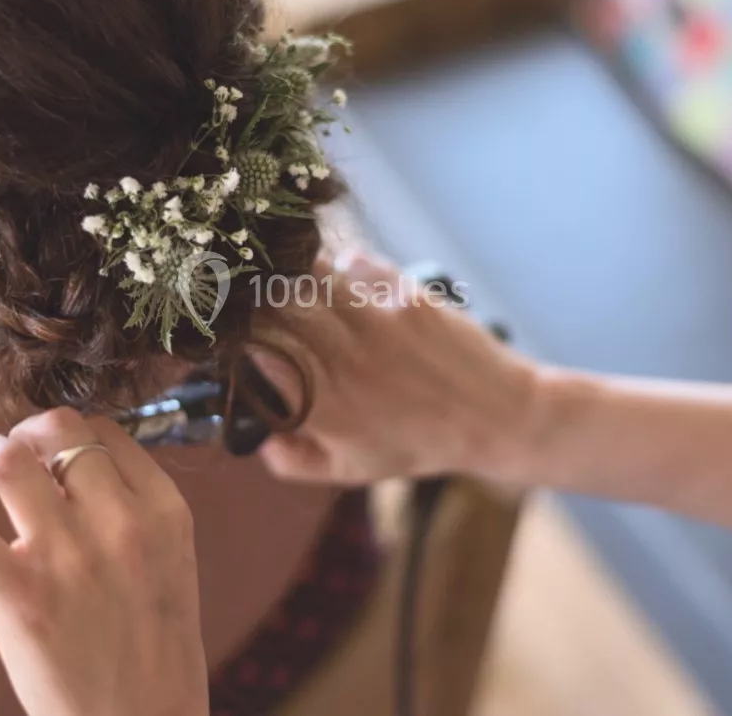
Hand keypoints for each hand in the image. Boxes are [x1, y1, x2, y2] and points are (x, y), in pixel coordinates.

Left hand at [0, 409, 206, 715]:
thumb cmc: (153, 648)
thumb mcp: (171, 563)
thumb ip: (136, 511)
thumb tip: (72, 466)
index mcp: (165, 512)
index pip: (105, 431)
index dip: (67, 431)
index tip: (47, 450)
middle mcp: (121, 524)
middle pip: (58, 429)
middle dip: (22, 432)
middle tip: (7, 455)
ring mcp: (68, 558)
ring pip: (7, 459)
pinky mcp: (19, 597)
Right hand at [254, 251, 544, 484]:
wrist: (495, 416)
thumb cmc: (420, 444)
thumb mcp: (350, 470)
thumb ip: (292, 460)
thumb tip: (255, 437)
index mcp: (319, 401)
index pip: (252, 350)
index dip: (236, 335)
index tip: (236, 333)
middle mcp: (340, 357)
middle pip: (272, 302)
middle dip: (257, 297)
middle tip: (257, 298)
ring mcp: (372, 320)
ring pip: (308, 274)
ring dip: (293, 273)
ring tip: (293, 281)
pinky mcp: (402, 294)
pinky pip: (354, 261)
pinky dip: (341, 264)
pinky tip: (342, 276)